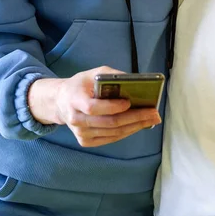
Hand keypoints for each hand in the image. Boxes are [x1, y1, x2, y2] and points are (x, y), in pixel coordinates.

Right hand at [29, 66, 160, 147]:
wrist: (61, 103)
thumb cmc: (80, 86)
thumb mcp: (91, 73)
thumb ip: (110, 75)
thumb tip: (134, 81)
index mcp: (74, 100)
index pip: (93, 108)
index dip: (112, 107)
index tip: (129, 102)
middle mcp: (76, 120)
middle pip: (109, 122)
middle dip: (134, 118)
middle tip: (153, 113)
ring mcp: (81, 133)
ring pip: (113, 133)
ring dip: (135, 126)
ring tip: (152, 119)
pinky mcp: (86, 141)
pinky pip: (111, 138)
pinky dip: (127, 132)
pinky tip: (139, 125)